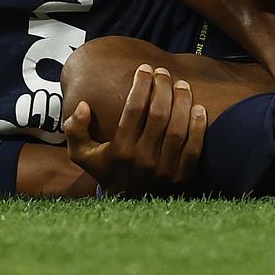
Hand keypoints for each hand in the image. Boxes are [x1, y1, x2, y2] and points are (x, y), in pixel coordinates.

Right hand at [62, 64, 207, 196]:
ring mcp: (164, 170)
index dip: (141, 85)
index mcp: (119, 151)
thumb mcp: (81, 154)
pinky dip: (198, 127)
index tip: (145, 69)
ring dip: (182, 102)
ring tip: (182, 84)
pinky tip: (199, 108)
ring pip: (177, 128)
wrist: (128, 205)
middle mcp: (142, 160)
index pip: (134, 109)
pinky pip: (194, 149)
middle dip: (162, 88)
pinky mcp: (181, 178)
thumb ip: (75, 130)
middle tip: (164, 72)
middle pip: (158, 115)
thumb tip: (84, 106)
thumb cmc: (106, 170)